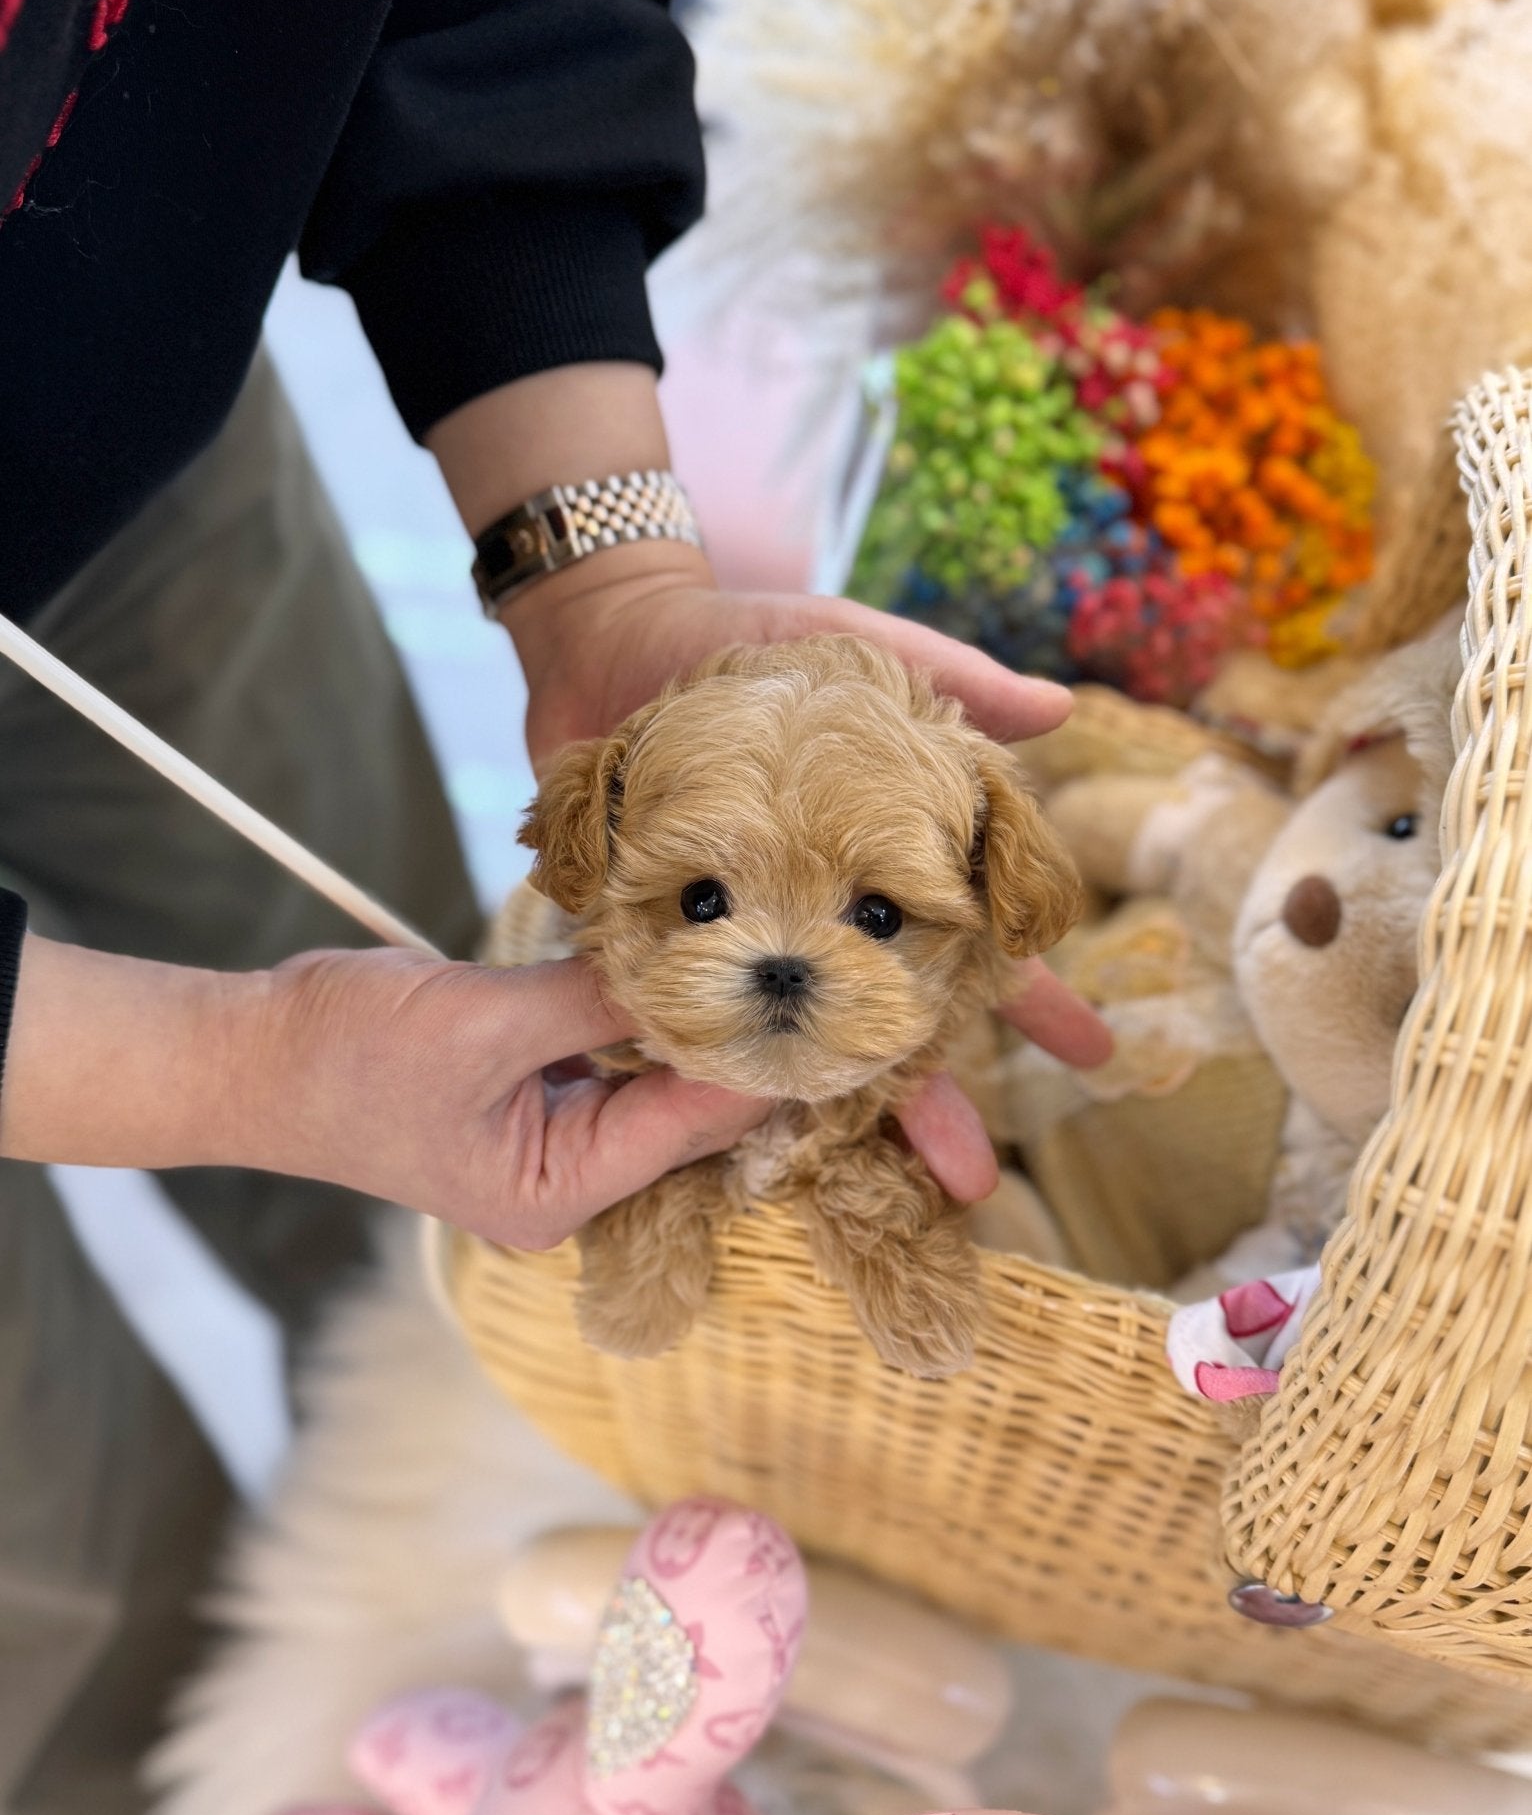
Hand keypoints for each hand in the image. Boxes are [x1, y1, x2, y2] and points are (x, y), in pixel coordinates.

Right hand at [2, 936, 767, 1247]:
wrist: (253, 1057)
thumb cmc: (347, 1055)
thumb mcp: (482, 1020)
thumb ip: (592, 998)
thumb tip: (693, 963)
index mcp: (556, 1194)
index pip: (688, 1125)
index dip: (756, 1066)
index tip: (820, 1010)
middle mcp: (566, 1186)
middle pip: (685, 1119)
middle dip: (737, 1051)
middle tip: (811, 978)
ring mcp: (551, 1148)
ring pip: (655, 1089)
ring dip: (692, 1030)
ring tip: (764, 966)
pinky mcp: (535, 1104)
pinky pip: (614, 1066)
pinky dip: (642, 1022)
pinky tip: (685, 971)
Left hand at [428, 365, 1113, 1204]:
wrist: (612, 636)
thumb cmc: (747, 643)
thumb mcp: (853, 646)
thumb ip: (949, 675)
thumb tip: (1059, 712)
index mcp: (875, 858)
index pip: (972, 941)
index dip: (1032, 996)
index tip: (1092, 1053)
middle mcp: (814, 913)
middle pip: (886, 1021)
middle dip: (932, 1099)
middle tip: (970, 1178)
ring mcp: (740, 934)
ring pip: (791, 1041)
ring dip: (824, 1108)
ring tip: (856, 1176)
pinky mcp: (655, 936)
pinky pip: (686, 1015)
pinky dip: (702, 1068)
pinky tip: (726, 1130)